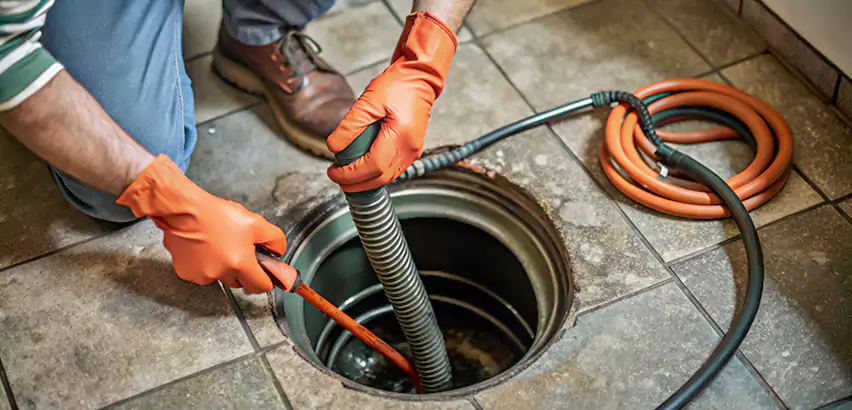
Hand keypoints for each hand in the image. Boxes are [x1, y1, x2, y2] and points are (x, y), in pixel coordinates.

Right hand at [117, 155, 288, 293]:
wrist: (184, 210)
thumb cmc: (215, 214)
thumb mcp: (255, 222)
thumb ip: (275, 240)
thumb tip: (278, 252)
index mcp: (240, 263)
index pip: (261, 286)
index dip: (266, 278)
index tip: (265, 271)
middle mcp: (220, 274)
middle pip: (240, 282)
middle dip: (243, 270)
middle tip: (241, 250)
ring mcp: (202, 275)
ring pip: (221, 277)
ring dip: (224, 266)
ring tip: (220, 244)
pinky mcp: (186, 272)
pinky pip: (203, 272)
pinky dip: (206, 263)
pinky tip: (204, 247)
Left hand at [326, 11, 457, 191]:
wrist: (419, 78)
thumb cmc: (398, 85)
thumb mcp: (368, 102)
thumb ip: (350, 125)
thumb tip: (335, 147)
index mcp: (400, 136)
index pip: (372, 166)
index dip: (351, 174)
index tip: (334, 172)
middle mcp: (410, 148)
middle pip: (381, 178)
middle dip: (356, 183)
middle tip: (337, 177)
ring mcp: (413, 151)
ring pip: (388, 178)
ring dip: (366, 182)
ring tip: (348, 176)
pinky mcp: (412, 150)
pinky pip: (394, 170)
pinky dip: (377, 174)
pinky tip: (364, 169)